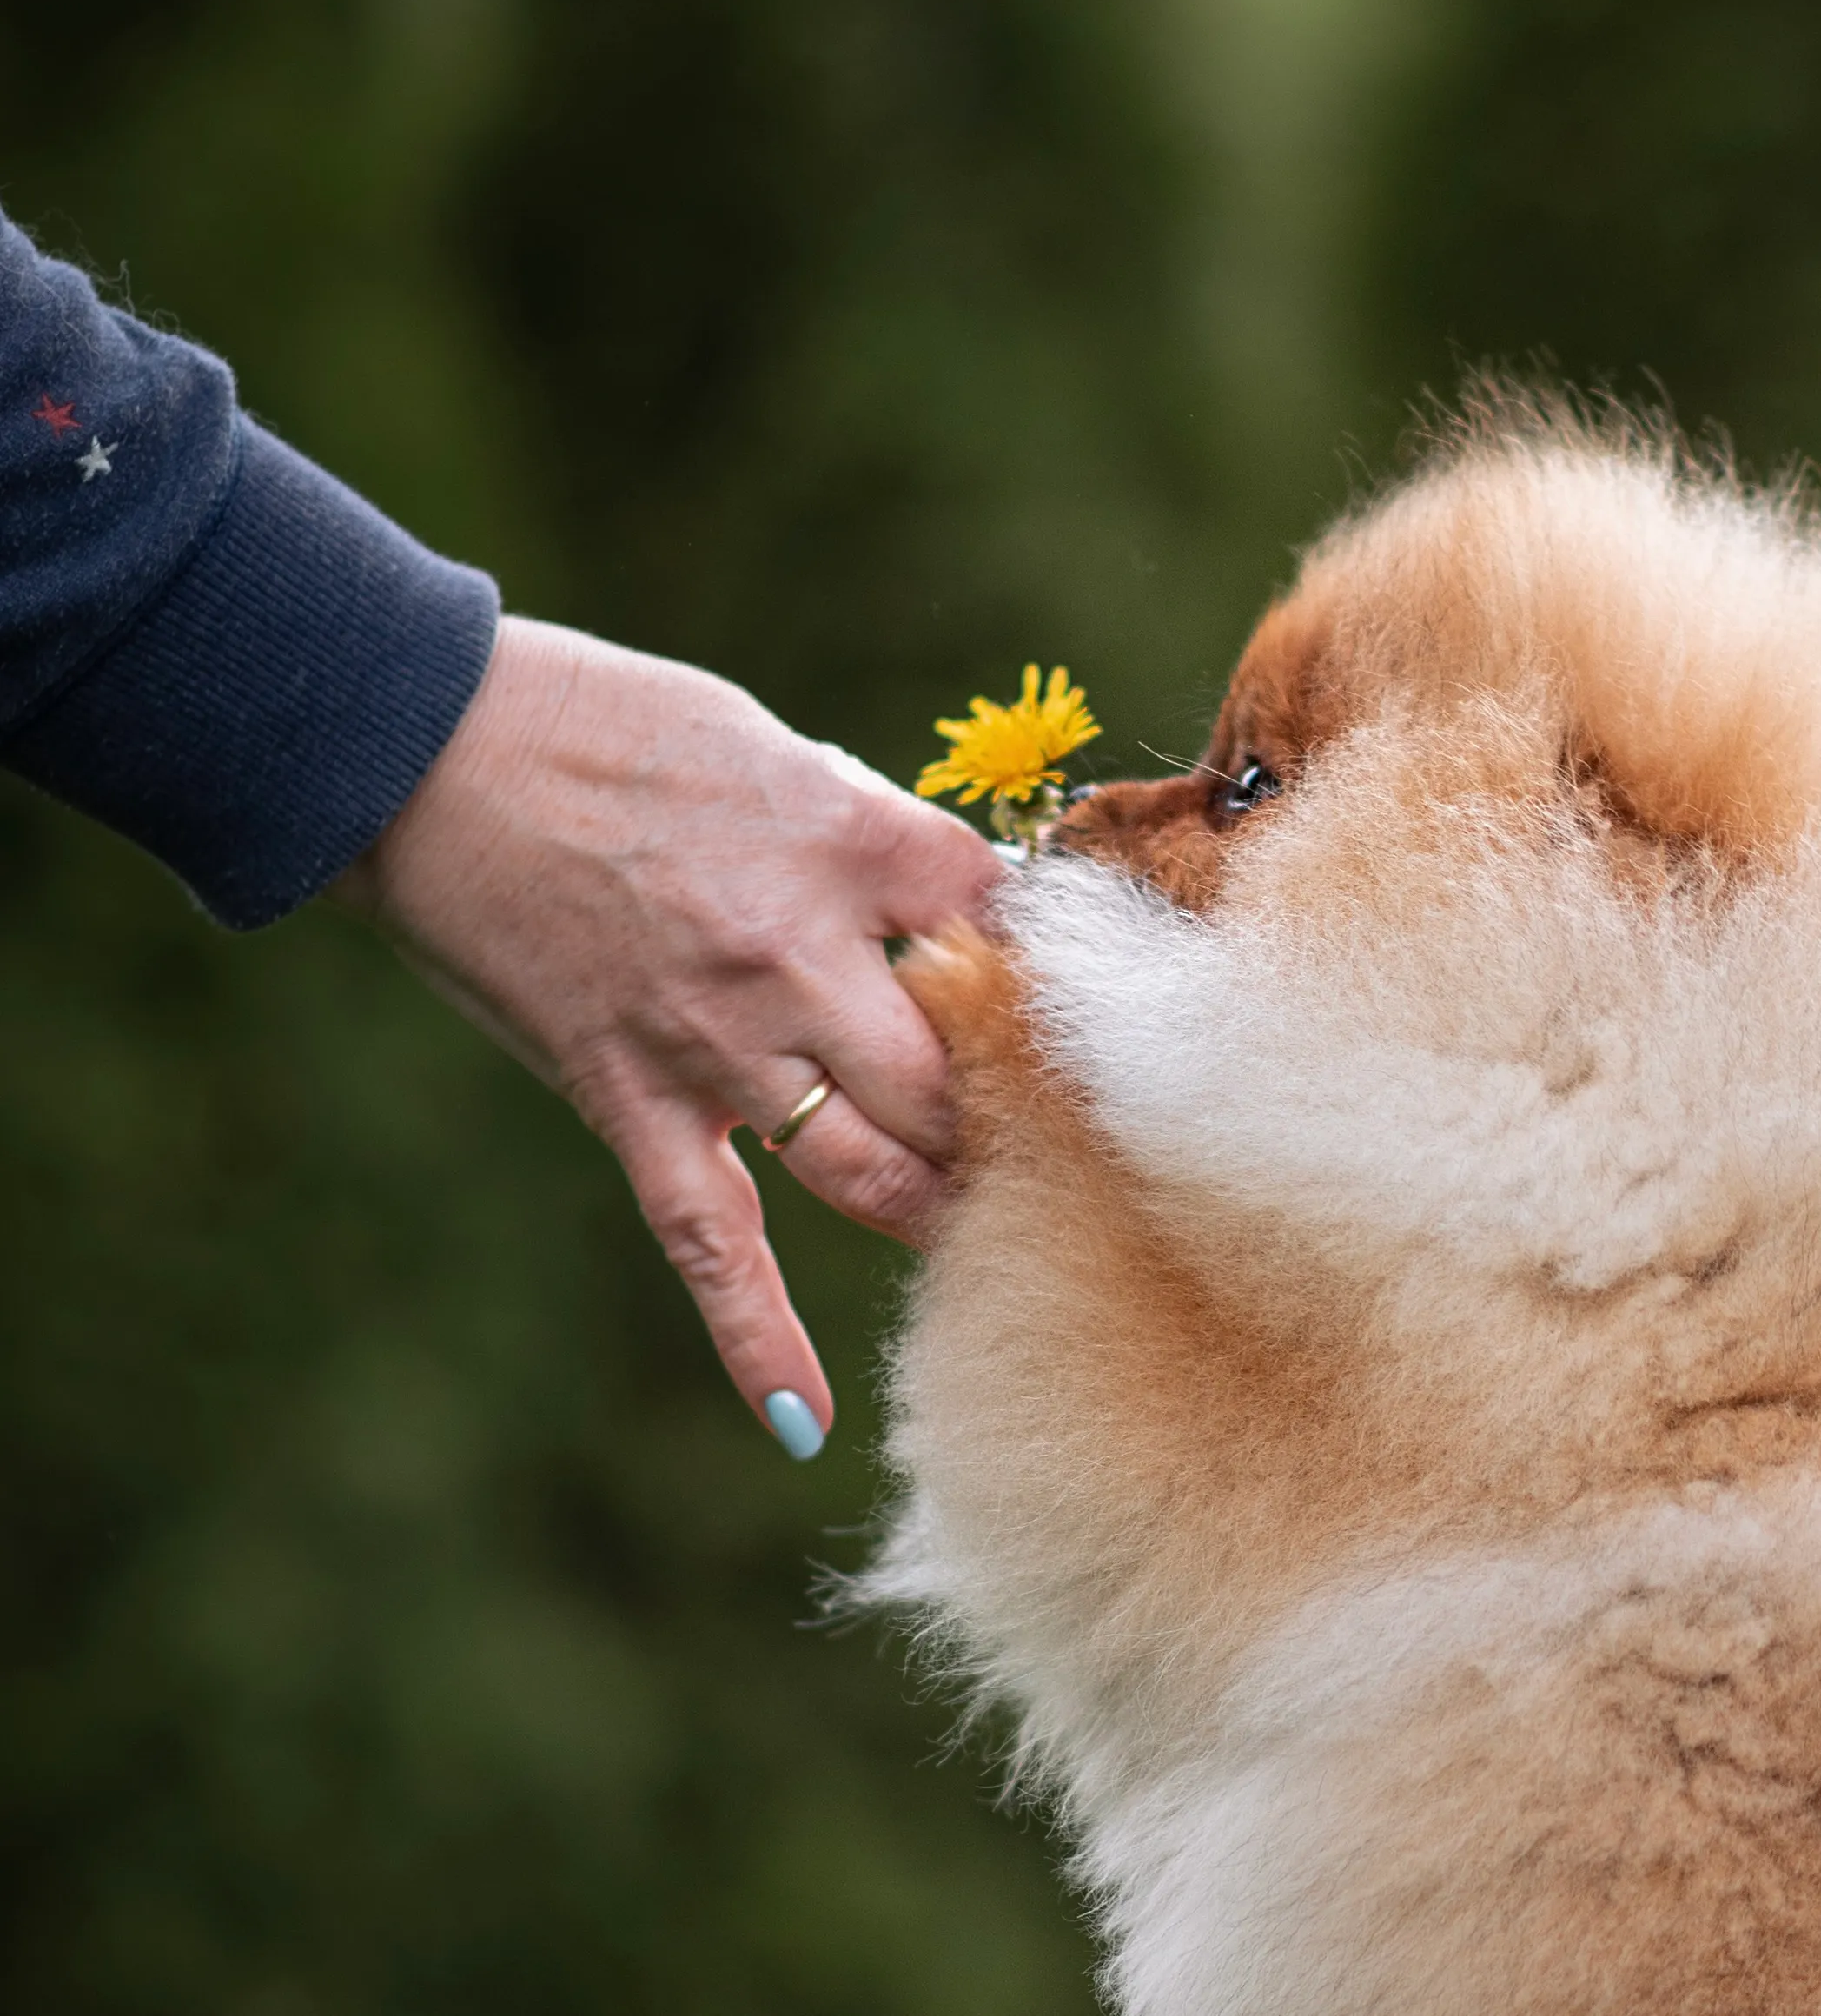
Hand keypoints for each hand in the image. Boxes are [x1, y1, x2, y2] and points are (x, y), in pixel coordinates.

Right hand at [333, 615, 1000, 1455]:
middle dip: (1014, 1121)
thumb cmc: (612, 725)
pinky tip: (803, 1419)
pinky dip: (755, 1336)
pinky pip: (709, 1242)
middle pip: (962, 1077)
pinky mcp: (629, 1101)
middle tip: (1061, 1157)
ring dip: (938, 1212)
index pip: (1011, 929)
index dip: (1052, 972)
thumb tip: (962, 905)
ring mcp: (716, 1042)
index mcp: (857, 841)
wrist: (422, 748)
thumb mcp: (781, 750)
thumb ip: (875, 839)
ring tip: (996, 1243)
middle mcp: (803, 954)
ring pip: (872, 1170)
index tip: (1076, 1007)